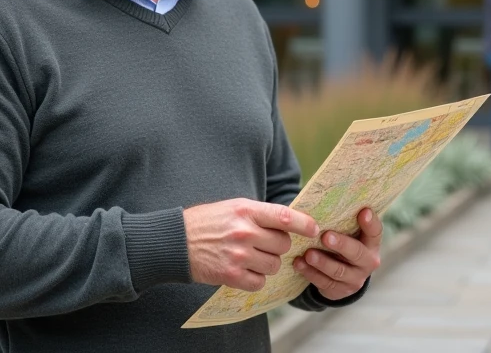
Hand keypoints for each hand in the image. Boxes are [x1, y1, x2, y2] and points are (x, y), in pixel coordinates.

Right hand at [183, 199, 318, 291]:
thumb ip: (260, 213)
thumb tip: (289, 220)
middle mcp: (245, 232)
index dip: (305, 224)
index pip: (285, 217)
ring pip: (274, 265)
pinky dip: (256, 279)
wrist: (175, 241)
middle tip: (266, 244)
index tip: (314, 229)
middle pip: (283, 244)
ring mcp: (238, 255)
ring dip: (268, 263)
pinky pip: (259, 282)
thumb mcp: (234, 207)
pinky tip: (245, 270)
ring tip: (253, 257)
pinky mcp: (230, 275)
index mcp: (247, 211)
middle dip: (279, 246)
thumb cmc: (207, 222)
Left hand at [293, 208, 381, 301]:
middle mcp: (367, 261)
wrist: (342, 276)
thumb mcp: (347, 233)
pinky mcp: (340, 291)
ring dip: (322, 262)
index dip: (371, 223)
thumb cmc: (342, 243)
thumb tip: (324, 201)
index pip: (375, 232)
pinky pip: (325, 283)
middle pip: (357, 253)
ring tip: (308, 254)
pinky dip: (310, 273)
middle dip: (341, 244)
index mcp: (371, 243)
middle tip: (325, 236)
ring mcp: (355, 278)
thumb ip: (343, 222)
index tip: (363, 211)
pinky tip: (299, 264)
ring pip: (339, 271)